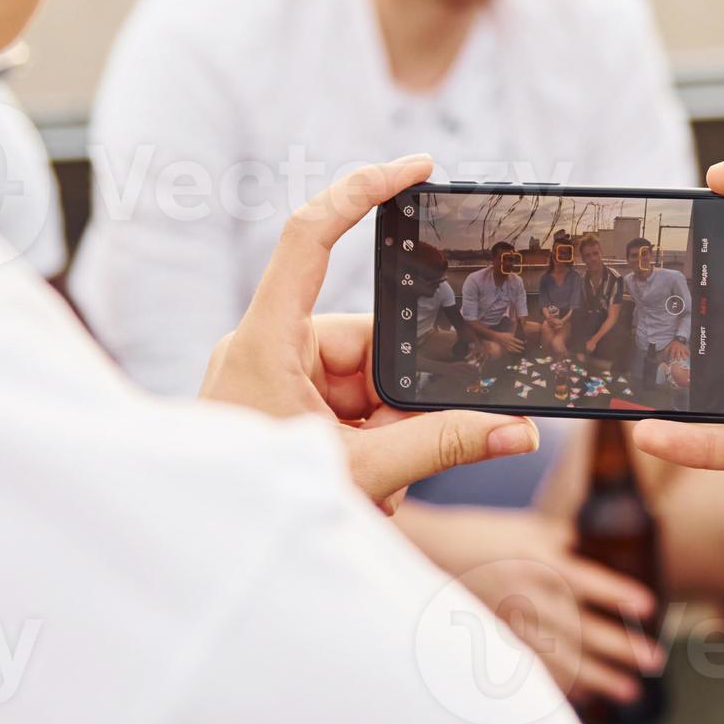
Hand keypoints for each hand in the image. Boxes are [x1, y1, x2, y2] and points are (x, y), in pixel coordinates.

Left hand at [200, 157, 537, 507]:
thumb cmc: (255, 509)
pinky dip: (368, 447)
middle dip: (398, 404)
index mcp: (266, 342)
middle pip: (368, 343)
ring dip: (385, 437)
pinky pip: (347, 410)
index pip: (310, 237)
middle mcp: (267, 348)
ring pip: (364, 385)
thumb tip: (519, 428)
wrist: (204, 553)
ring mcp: (272, 378)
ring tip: (375, 488)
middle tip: (399, 457)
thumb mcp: (363, 474)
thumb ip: (443, 445)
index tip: (416, 169)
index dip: (362, 192)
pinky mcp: (280, 406)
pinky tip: (366, 488)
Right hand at [418, 509, 666, 710]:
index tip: (649, 608)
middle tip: (655, 662)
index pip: (588, 580)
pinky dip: (561, 685)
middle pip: (582, 627)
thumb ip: (562, 540)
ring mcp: (510, 624)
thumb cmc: (480, 536)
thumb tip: (605, 548)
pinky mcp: (496, 643)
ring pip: (562, 656)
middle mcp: (527, 595)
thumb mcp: (524, 527)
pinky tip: (585, 696)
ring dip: (599, 676)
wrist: (423, 555)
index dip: (619, 595)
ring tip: (630, 691)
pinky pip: (532, 670)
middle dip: (621, 648)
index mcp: (538, 560)